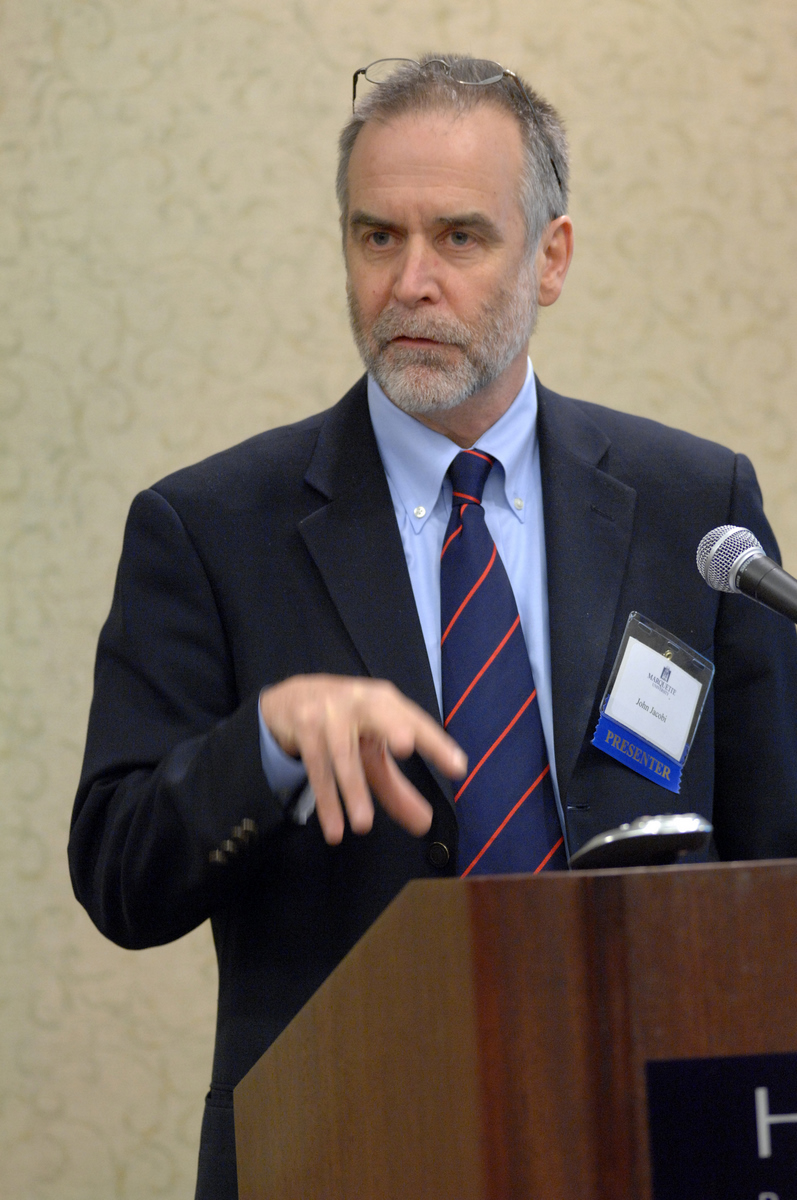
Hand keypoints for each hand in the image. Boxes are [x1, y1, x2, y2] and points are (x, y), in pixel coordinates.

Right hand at [259, 675, 466, 844]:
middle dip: (392, 725)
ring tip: (364, 826)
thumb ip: (397, 786)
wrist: (291, 698)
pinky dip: (326, 801)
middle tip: (405, 745)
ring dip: (353, 789)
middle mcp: (361, 702)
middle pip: (380, 714)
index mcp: (386, 703)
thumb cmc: (344, 723)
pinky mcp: (305, 729)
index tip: (457, 768)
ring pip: (343, 754)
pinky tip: (335, 830)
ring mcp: (330, 714)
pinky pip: (317, 769)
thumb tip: (424, 824)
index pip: (416, 722)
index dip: (436, 744)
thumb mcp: (371, 751)